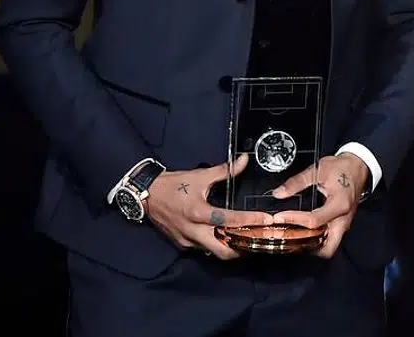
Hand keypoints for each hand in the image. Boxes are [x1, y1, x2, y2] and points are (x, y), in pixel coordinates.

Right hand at [143, 154, 272, 258]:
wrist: (147, 195)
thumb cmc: (174, 184)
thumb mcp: (201, 175)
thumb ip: (225, 170)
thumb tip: (245, 160)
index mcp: (198, 213)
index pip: (229, 220)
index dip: (250, 220)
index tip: (266, 220)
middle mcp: (193, 231)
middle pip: (222, 250)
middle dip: (242, 248)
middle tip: (258, 239)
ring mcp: (186, 241)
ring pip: (214, 252)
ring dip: (231, 248)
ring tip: (247, 239)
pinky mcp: (182, 245)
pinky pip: (204, 249)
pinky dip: (218, 246)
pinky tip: (228, 238)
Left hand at [270, 153, 369, 257]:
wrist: (358, 166)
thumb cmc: (343, 167)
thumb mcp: (319, 169)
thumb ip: (298, 182)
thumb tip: (279, 193)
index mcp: (339, 205)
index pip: (314, 221)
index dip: (294, 220)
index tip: (279, 218)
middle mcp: (343, 219)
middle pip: (327, 248)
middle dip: (306, 248)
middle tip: (288, 238)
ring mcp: (344, 223)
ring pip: (329, 247)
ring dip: (311, 246)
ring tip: (293, 237)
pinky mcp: (342, 223)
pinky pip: (329, 239)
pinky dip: (316, 240)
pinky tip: (303, 232)